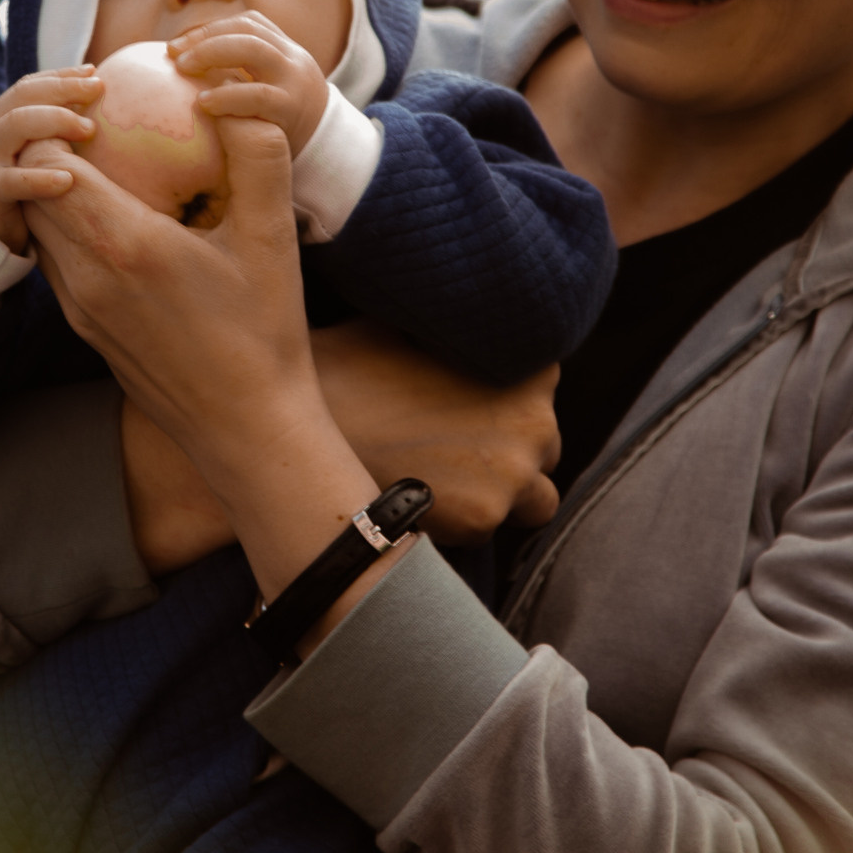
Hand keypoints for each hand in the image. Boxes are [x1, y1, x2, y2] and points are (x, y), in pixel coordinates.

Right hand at [0, 67, 99, 250]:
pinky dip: (41, 178)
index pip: (27, 86)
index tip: (93, 72)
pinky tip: (68, 179)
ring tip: (89, 130)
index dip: (60, 76)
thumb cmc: (14, 188)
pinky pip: (13, 181)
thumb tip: (91, 107)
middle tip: (98, 92)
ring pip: (15, 126)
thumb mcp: (26, 153)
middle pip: (23, 98)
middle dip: (63, 90)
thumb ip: (46, 132)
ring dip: (56, 122)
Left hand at [26, 115, 378, 609]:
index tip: (94, 106)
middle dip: (49, 156)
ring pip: (40, 233)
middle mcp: (86, 279)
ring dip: (56, 196)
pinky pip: (58, 265)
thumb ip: (257, 157)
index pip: (52, 169)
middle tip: (90, 125)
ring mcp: (80, 310)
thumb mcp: (272, 238)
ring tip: (98, 164)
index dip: (57, 129)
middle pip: (34, 197)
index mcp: (125, 247)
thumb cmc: (265, 332)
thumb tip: (237, 97)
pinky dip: (70, 233)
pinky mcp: (85, 332)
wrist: (247, 427)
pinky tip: (114, 220)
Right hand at [119, 320, 562, 573]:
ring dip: (502, 493)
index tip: (473, 404)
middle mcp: (538, 421)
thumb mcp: (415, 327)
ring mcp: (516, 474)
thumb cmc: (353, 366)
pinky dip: (464, 521)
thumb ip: (457, 333)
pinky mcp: (486, 518)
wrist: (308, 426)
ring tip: (445, 483)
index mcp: (530, 366)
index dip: (509, 397)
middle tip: (453, 448)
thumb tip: (466, 325)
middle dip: (509, 449)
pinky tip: (423, 501)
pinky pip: (491, 527)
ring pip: (536, 499)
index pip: (543, 387)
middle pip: (545, 445)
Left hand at [172, 12, 332, 156]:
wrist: (325, 149)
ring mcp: (293, 80)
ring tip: (183, 70)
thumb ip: (241, 71)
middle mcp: (291, 58)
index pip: (247, 23)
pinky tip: (204, 103)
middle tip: (175, 56)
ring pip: (253, 50)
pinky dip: (227, 95)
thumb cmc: (281, 120)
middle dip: (206, 38)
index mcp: (285, 48)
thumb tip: (183, 61)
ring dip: (212, 53)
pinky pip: (257, 95)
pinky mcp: (290, 108)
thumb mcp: (269, 86)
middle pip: (247, 30)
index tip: (178, 45)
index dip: (210, 29)